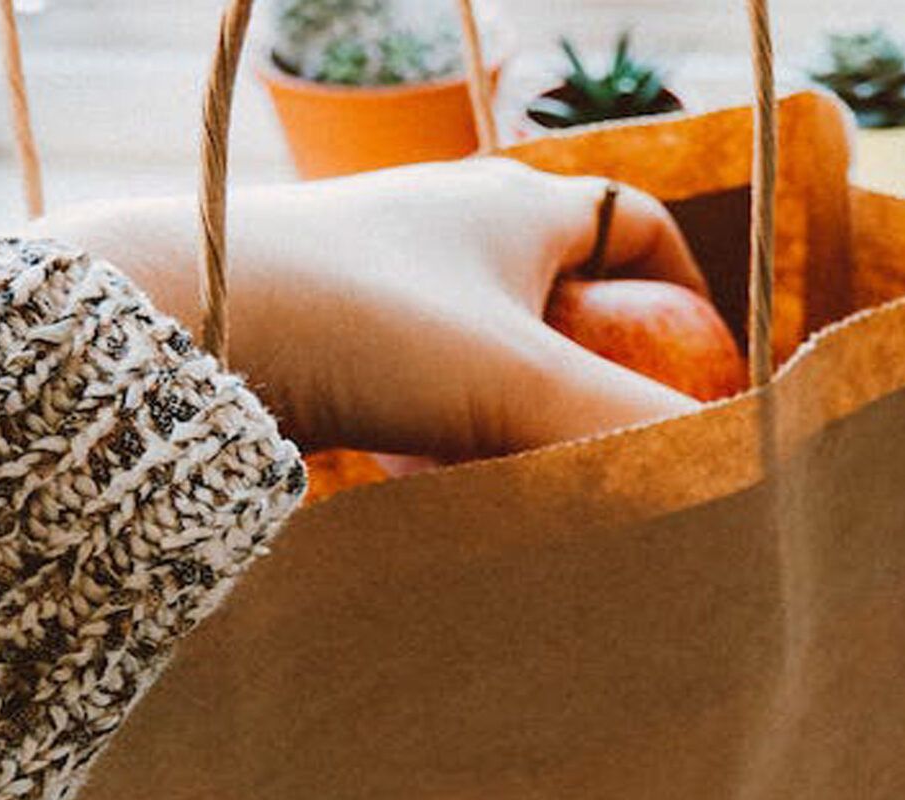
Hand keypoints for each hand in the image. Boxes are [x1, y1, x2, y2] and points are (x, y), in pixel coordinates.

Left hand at [33, 158, 706, 458]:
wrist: (175, 314)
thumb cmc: (362, 323)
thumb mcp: (516, 383)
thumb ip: (628, 429)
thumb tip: (729, 479)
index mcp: (514, 205)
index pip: (635, 224)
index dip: (683, 289)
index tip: (702, 368)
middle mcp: (449, 226)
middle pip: (562, 293)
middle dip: (598, 367)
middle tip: (616, 439)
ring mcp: (383, 277)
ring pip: (484, 347)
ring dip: (515, 411)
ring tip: (531, 479)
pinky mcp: (327, 330)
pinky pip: (415, 381)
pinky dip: (441, 430)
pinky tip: (433, 488)